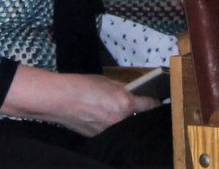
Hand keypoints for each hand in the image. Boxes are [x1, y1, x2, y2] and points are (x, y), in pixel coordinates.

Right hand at [30, 72, 157, 137]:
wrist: (60, 99)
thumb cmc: (83, 85)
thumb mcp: (108, 81)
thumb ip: (124, 89)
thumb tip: (134, 92)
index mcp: (125, 103)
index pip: (150, 105)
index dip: (156, 103)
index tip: (158, 102)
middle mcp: (120, 120)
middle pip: (139, 119)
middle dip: (142, 114)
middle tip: (142, 108)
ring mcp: (109, 131)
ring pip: (125, 127)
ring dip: (127, 121)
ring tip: (123, 113)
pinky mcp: (98, 137)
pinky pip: (112, 132)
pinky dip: (114, 126)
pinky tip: (108, 119)